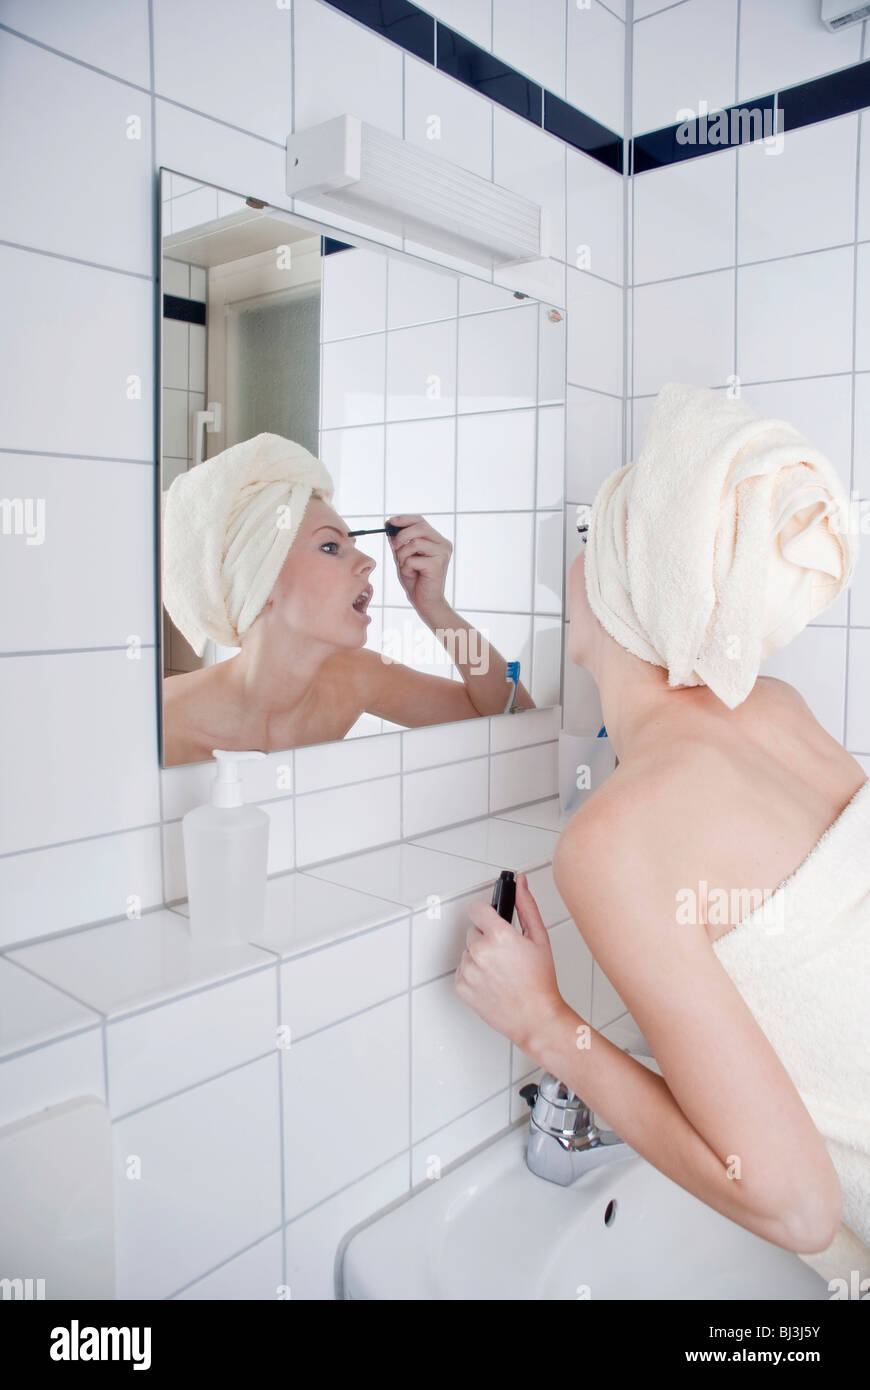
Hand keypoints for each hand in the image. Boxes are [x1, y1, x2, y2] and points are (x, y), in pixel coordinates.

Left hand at [386, 514, 451, 618]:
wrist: (425, 602)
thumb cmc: (416, 579)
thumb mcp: (403, 556)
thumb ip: (399, 542)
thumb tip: (389, 525)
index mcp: (437, 540)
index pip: (421, 521)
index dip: (404, 519)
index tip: (390, 522)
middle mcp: (443, 544)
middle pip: (419, 527)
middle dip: (401, 536)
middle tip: (394, 547)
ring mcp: (442, 554)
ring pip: (415, 542)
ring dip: (403, 555)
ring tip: (406, 566)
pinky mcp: (437, 565)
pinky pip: (413, 559)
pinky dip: (406, 567)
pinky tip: (413, 575)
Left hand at [454, 872, 574, 1059]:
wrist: (536, 1018)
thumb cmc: (540, 982)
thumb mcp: (539, 938)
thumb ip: (526, 906)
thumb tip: (519, 883)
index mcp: (499, 935)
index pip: (476, 909)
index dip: (486, 913)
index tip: (492, 919)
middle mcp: (480, 951)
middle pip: (473, 931)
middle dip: (487, 938)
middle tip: (506, 954)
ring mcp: (469, 970)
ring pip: (468, 951)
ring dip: (480, 957)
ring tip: (501, 971)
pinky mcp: (462, 987)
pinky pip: (462, 970)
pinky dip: (473, 974)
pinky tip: (492, 981)